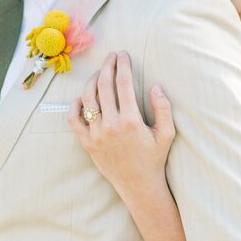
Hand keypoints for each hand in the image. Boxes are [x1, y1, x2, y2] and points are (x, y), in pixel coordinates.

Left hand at [68, 52, 174, 199]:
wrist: (138, 184)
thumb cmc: (154, 158)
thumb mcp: (167, 133)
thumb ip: (163, 108)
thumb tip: (155, 86)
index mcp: (131, 121)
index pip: (123, 83)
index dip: (123, 65)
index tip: (123, 55)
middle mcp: (111, 126)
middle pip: (104, 86)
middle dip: (107, 66)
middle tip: (111, 56)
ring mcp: (96, 134)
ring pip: (87, 98)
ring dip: (92, 81)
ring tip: (98, 73)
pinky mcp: (87, 143)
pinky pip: (74, 119)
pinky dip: (75, 105)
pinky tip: (82, 97)